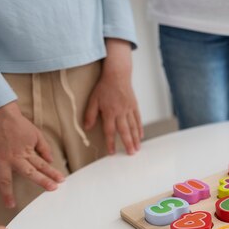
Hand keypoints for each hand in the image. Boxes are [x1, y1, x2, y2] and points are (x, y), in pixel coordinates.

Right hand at [0, 102, 64, 207]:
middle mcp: (14, 158)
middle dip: (41, 182)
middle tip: (50, 190)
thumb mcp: (36, 134)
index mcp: (27, 152)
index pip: (42, 165)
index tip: (60, 181)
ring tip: (11, 204)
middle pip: (29, 174)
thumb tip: (51, 159)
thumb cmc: (18, 123)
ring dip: (8, 193)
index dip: (52, 174)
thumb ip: (44, 148)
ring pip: (4, 179)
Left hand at [84, 38, 142, 154]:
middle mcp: (121, 112)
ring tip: (137, 148)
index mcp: (109, 112)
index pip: (110, 131)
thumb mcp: (93, 99)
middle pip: (125, 131)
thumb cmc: (104, 86)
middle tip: (131, 154)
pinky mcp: (134, 106)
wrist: (118, 75)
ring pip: (133, 127)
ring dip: (135, 139)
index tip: (112, 152)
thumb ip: (90, 114)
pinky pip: (138, 119)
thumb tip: (88, 127)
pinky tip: (140, 135)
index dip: (110, 142)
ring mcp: (129, 109)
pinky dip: (139, 128)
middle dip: (128, 144)